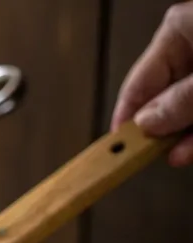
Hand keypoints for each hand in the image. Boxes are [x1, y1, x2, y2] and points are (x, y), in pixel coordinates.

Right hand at [112, 1, 192, 165]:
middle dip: (158, 131)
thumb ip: (181, 100)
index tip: (113, 150)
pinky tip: (189, 147)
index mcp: (181, 29)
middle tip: (148, 156)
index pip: (138, 83)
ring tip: (177, 154)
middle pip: (162, 97)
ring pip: (185, 107)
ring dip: (181, 136)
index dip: (125, 119)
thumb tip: (146, 122)